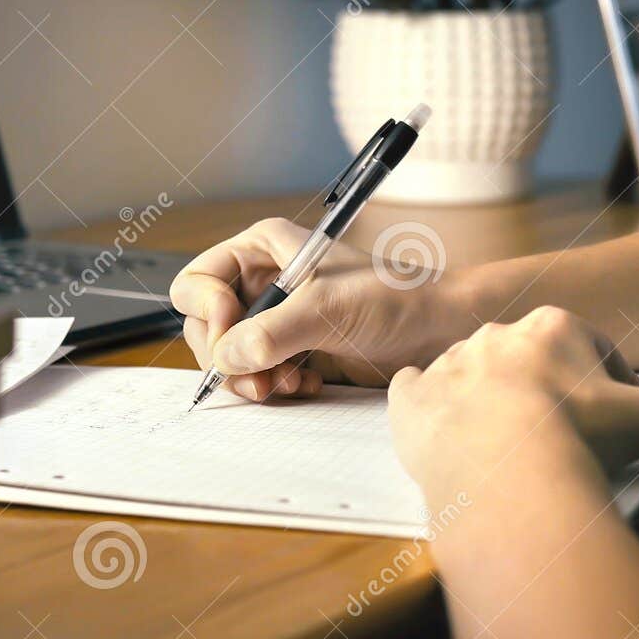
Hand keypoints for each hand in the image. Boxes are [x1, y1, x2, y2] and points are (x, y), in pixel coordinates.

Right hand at [170, 217, 475, 400]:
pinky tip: (308, 383)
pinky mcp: (293, 351)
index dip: (207, 313)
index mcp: (262, 251)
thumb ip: (273, 332)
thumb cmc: (397, 298)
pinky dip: (275, 387)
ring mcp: (276, 319)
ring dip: (253, 378)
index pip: (198, 282)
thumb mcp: (330, 309)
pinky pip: (257, 376)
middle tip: (260, 379)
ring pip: (229, 357)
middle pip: (205, 326)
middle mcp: (263, 282)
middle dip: (228, 357)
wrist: (441, 330)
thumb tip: (227, 356)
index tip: (233, 339)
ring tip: (291, 383)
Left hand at [387, 308, 638, 498]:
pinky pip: (416, 396)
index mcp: (555, 326)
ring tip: (502, 453)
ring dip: (486, 407)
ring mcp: (447, 365)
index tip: (614, 425)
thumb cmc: (578, 435)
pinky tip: (445, 437)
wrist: (502, 469)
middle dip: (544, 396)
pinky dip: (427, 413)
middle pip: (529, 365)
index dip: (610, 391)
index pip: (593, 353)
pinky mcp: (409, 399)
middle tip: (558, 442)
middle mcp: (496, 335)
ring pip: (472, 379)